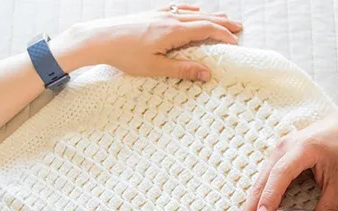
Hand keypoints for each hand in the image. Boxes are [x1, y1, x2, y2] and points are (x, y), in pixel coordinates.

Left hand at [53, 5, 241, 80]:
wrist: (99, 38)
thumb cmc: (124, 55)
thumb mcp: (155, 68)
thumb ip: (182, 70)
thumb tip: (207, 74)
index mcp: (173, 31)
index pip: (205, 30)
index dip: (222, 35)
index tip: (235, 42)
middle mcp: (169, 18)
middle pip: (202, 18)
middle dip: (222, 23)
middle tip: (239, 26)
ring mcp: (159, 14)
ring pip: (190, 12)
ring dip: (209, 15)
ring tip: (223, 17)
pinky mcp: (149, 14)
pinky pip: (176, 8)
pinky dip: (189, 9)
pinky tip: (193, 10)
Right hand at [235, 107, 337, 210]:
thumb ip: (327, 205)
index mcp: (302, 149)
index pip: (280, 175)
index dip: (269, 197)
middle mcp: (285, 147)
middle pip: (262, 180)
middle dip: (250, 207)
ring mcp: (279, 149)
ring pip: (260, 180)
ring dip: (250, 204)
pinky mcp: (279, 155)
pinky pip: (265, 178)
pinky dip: (258, 197)